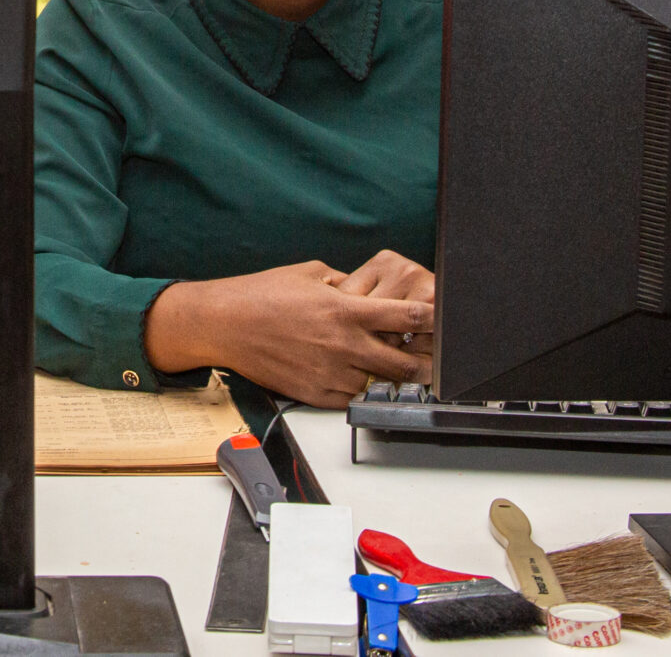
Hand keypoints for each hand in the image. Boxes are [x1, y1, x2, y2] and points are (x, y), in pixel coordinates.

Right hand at [146, 259, 432, 408]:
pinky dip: (354, 387)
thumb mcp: (309, 275)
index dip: (433, 320)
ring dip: (382, 376)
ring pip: (377, 383)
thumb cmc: (260, 296)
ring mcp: (331, 372)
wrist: (224, 324)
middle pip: (404, 363)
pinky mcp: (315, 393)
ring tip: (382, 367)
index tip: (446, 322)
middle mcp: (344, 344)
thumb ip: (344, 285)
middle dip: (421, 363)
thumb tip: (363, 292)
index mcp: (346, 310)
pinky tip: (348, 375)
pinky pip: (350, 396)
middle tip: (430, 361)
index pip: (407, 316)